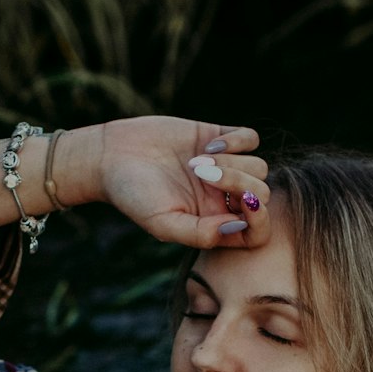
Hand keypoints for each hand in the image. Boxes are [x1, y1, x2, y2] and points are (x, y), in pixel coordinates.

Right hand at [92, 117, 271, 248]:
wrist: (111, 156)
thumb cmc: (133, 196)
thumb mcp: (163, 223)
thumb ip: (201, 234)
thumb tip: (237, 227)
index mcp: (215, 224)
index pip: (258, 231)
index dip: (260, 221)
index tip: (242, 206)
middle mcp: (224, 198)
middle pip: (261, 194)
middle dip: (239, 183)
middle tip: (201, 176)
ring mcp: (225, 167)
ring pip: (259, 166)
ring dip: (232, 163)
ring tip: (195, 163)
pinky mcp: (219, 137)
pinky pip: (250, 139)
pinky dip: (236, 141)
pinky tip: (207, 145)